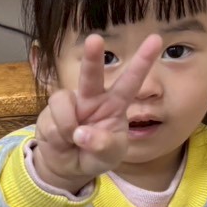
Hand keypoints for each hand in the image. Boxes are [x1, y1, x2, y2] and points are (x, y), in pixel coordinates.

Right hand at [32, 33, 163, 192]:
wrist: (68, 166)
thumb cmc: (96, 155)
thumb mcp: (111, 156)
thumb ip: (103, 145)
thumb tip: (81, 134)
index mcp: (115, 104)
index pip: (131, 81)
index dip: (142, 61)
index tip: (156, 39)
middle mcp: (92, 98)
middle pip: (91, 74)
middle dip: (92, 57)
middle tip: (94, 40)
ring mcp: (70, 104)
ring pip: (64, 100)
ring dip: (67, 123)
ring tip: (72, 140)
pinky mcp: (49, 112)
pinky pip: (52, 120)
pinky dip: (57, 135)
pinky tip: (62, 142)